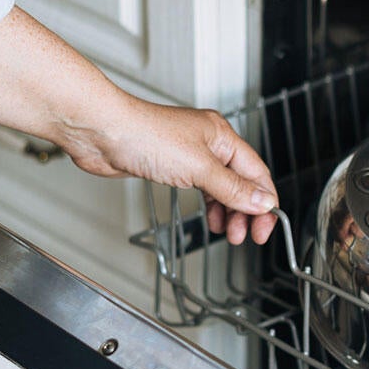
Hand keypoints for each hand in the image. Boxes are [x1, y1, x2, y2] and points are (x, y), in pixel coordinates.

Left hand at [57, 96, 277, 245]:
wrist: (103, 133)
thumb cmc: (144, 135)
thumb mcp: (199, 167)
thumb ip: (232, 188)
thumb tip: (261, 201)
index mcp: (222, 136)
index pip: (256, 172)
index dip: (264, 201)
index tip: (265, 226)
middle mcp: (209, 144)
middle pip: (241, 182)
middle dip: (246, 211)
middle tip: (246, 235)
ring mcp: (190, 155)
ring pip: (222, 187)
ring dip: (229, 211)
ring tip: (228, 232)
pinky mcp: (172, 166)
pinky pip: (202, 189)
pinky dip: (210, 205)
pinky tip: (210, 217)